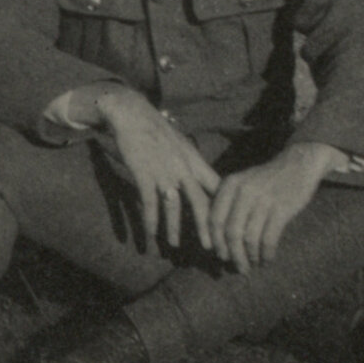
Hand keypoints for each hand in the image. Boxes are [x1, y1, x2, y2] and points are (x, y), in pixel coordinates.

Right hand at [73, 86, 219, 249]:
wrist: (133, 114)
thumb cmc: (158, 131)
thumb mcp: (182, 145)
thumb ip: (192, 165)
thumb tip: (206, 184)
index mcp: (194, 160)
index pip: (216, 187)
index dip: (225, 208)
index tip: (230, 226)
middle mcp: (183, 168)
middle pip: (200, 202)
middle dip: (206, 227)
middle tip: (212, 248)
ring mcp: (163, 171)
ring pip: (173, 206)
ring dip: (174, 228)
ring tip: (174, 245)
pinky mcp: (144, 173)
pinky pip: (149, 203)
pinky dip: (150, 220)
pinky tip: (150, 234)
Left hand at [208, 142, 341, 274]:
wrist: (297, 164)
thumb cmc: (267, 179)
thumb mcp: (242, 183)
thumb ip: (229, 204)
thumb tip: (218, 240)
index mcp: (230, 185)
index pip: (215, 219)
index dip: (217, 242)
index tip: (221, 256)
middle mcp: (243, 191)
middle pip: (231, 233)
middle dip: (234, 255)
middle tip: (239, 268)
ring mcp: (263, 200)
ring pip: (250, 239)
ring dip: (251, 257)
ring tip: (254, 265)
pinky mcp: (281, 209)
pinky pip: (269, 239)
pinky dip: (266, 254)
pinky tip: (267, 260)